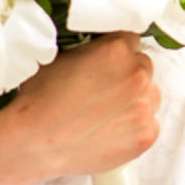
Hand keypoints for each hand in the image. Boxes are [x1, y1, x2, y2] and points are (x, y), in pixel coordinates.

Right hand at [0, 34, 161, 183]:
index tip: (107, 66)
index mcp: (116, 50)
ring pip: (150, 96)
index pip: (131, 41)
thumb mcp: (61, 57)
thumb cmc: (40, 101)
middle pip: (143, 67)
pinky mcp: (146, 135)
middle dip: (127, 76)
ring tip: (106, 113)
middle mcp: (137, 75)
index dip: (116, 54)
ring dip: (135, 101)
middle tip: (103, 92)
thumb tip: (102, 53)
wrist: (35, 143)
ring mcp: (144, 107)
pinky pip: (149, 124)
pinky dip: (135, 127)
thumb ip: (92, 50)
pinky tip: (110, 131)